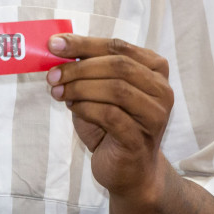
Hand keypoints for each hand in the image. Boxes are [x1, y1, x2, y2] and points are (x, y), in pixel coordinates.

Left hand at [46, 34, 172, 201]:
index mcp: (154, 69)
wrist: (129, 170)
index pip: (117, 47)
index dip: (84, 43)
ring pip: (116, 89)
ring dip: (80, 87)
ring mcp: (155, 115)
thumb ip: (86, 68)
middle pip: (118, 65)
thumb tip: (58, 47)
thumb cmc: (112, 126)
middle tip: (52, 74)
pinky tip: (72, 108)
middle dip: (79, 67)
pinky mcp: (141, 138)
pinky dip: (85, 108)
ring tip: (58, 92)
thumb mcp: (99, 90)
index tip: (54, 45)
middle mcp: (161, 89)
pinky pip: (110, 115)